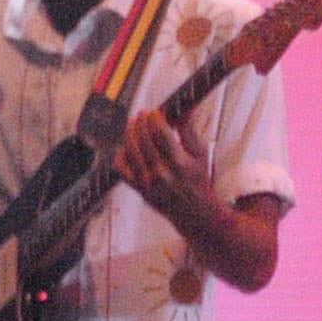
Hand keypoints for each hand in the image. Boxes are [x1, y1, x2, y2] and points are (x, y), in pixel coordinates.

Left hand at [113, 109, 210, 233]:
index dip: (154, 119)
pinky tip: (125, 147)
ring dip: (130, 134)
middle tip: (142, 113)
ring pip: (131, 152)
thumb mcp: (200, 153)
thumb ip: (189, 130)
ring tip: (133, 125)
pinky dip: (121, 156)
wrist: (193, 211)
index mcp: (179, 162)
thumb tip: (183, 109)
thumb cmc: (199, 180)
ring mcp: (147, 183)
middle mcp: (161, 173)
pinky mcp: (139, 190)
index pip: (160, 133)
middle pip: (143, 140)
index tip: (154, 111)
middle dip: (141, 123)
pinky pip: (122, 170)